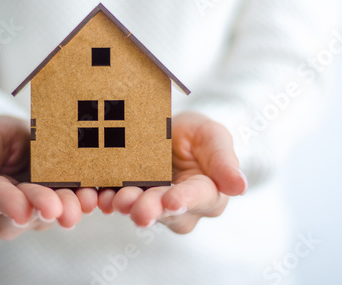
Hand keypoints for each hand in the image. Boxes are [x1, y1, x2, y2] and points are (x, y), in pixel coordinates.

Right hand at [0, 116, 97, 239]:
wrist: (33, 137)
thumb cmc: (5, 136)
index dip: (6, 204)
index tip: (21, 209)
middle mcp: (7, 211)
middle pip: (21, 216)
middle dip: (40, 208)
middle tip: (54, 207)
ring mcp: (36, 212)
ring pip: (48, 218)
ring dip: (66, 210)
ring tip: (81, 202)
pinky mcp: (61, 207)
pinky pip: (71, 209)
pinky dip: (83, 204)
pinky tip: (93, 197)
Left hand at [98, 111, 246, 233]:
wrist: (163, 130)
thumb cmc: (194, 134)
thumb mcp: (211, 135)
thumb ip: (223, 159)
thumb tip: (240, 186)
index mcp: (208, 192)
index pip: (200, 198)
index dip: (186, 199)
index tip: (173, 199)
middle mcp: (181, 206)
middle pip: (167, 211)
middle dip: (152, 209)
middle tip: (139, 209)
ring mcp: (153, 205)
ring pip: (141, 210)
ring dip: (128, 206)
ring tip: (118, 200)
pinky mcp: (128, 198)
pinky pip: (118, 203)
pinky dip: (108, 200)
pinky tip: (100, 196)